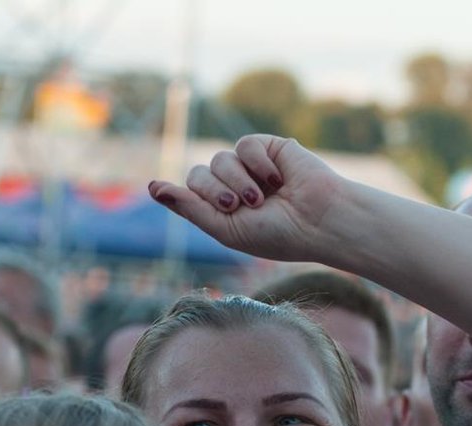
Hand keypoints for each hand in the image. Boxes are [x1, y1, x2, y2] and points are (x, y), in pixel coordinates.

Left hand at [148, 135, 347, 263]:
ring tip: (263, 197)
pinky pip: (245, 145)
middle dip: (217, 191)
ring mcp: (250, 167)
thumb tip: (151, 186)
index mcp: (222, 210)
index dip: (187, 195)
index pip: (189, 193)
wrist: (319, 221)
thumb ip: (190, 208)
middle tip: (243, 206)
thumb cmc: (277, 235)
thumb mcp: (226, 229)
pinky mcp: (268, 148)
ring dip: (239, 180)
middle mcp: (233, 186)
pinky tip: (278, 179)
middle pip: (198, 174)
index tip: (181, 195)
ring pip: (220, 159)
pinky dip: (258, 163)